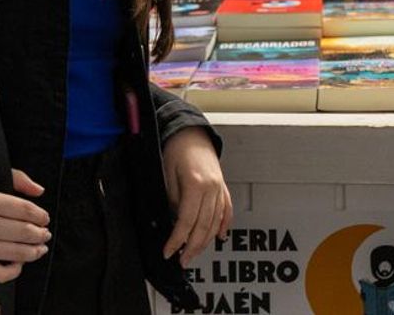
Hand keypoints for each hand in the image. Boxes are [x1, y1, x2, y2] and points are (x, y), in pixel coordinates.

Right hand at [0, 168, 49, 281]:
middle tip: (44, 234)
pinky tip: (19, 262)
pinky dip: (15, 270)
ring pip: (18, 253)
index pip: (26, 211)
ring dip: (35, 252)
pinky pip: (1, 273)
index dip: (41, 216)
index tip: (44, 218)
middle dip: (41, 234)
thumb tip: (39, 190)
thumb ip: (15, 178)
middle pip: (25, 233)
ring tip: (39, 248)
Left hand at [161, 127, 231, 263]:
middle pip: (203, 226)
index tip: (169, 252)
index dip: (177, 240)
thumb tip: (175, 222)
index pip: (186, 221)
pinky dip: (224, 225)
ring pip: (215, 222)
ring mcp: (220, 188)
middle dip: (192, 247)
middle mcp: (211, 188)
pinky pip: (226, 210)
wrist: (191, 132)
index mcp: (196, 184)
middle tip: (182, 261)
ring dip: (205, 241)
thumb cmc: (175, 150)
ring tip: (195, 253)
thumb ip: (174, 200)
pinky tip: (219, 237)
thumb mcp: (167, 175)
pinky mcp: (222, 187)